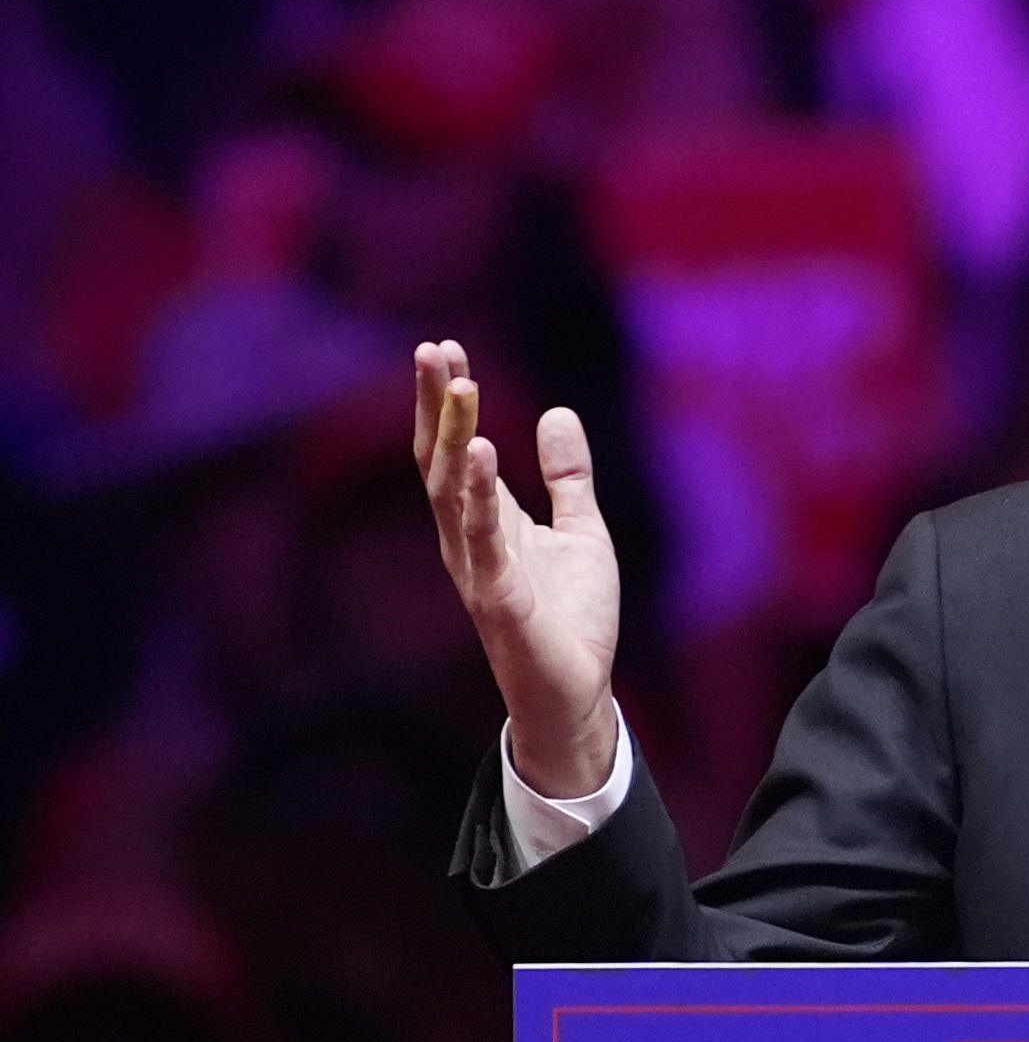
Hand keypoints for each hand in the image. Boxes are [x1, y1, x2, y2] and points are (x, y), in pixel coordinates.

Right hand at [414, 339, 621, 797]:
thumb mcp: (581, 531)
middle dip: (437, 405)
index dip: (448, 401)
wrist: (577, 692)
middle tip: (433, 349)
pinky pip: (483, 540)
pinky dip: (480, 496)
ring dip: (456, 437)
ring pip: (453, 492)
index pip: (457, 449)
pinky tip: (481, 453)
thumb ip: (568, 478)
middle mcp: (468, 539)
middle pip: (442, 459)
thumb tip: (557, 413)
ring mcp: (478, 568)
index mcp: (485, 521)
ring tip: (460, 386)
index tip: (446, 348)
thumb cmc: (571, 619)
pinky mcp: (498, 599)